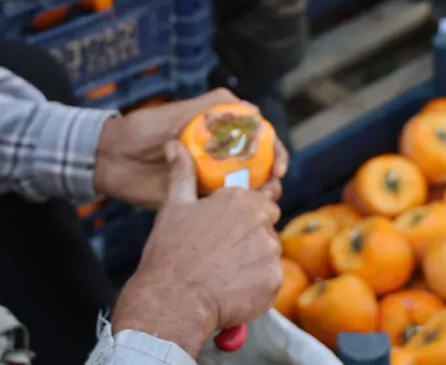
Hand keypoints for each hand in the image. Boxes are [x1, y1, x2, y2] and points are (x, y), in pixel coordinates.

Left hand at [94, 88, 288, 209]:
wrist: (111, 158)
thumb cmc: (143, 129)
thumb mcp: (177, 112)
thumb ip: (211, 106)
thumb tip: (254, 108)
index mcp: (219, 134)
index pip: (259, 140)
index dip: (275, 152)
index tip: (279, 165)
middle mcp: (218, 157)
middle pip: (259, 168)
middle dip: (272, 178)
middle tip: (273, 189)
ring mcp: (207, 180)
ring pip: (243, 191)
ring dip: (258, 198)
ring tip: (262, 204)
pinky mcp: (194, 201)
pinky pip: (219, 209)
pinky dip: (232, 214)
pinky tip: (240, 221)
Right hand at [111, 142, 283, 356]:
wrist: (174, 300)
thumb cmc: (171, 252)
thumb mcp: (174, 206)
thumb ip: (182, 172)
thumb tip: (175, 145)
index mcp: (241, 200)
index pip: (265, 198)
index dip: (251, 212)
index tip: (237, 224)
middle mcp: (261, 223)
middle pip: (267, 228)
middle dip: (252, 238)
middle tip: (224, 253)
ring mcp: (270, 254)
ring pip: (269, 255)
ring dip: (253, 262)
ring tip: (224, 273)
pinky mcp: (274, 282)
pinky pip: (269, 281)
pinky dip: (255, 286)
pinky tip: (231, 289)